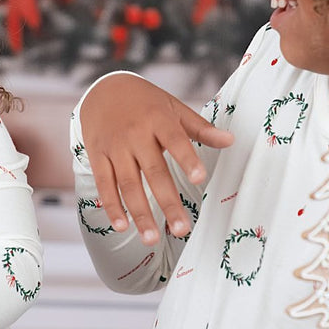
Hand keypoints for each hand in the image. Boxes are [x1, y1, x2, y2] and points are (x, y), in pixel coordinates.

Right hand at [79, 73, 233, 244]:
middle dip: (168, 202)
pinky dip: (113, 207)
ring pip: (128, 184)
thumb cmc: (145, 102)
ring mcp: (114, 147)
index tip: (200, 178)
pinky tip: (123, 227)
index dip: (187, 159)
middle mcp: (135, 134)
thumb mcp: (173, 108)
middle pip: (153, 172)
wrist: (102, 89)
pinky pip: (104, 185)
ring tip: (152, 239)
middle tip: (182, 229)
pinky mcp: (97, 156)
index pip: (176, 140)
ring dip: (140, 213)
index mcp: (158, 119)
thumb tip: (231, 140)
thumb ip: (201, 128)